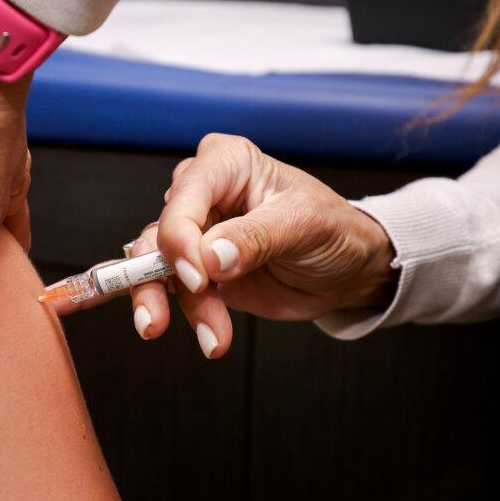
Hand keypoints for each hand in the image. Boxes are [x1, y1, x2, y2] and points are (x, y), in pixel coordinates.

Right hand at [53, 134, 397, 358]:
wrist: (345, 271)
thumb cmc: (332, 231)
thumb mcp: (304, 225)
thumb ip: (255, 238)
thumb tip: (211, 255)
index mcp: (228, 163)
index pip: (186, 194)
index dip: (181, 236)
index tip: (198, 276)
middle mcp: (203, 193)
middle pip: (160, 229)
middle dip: (160, 274)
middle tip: (183, 303)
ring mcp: (195, 233)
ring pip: (154, 265)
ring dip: (171, 304)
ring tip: (211, 337)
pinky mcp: (195, 269)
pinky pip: (170, 290)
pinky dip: (184, 315)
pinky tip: (211, 337)